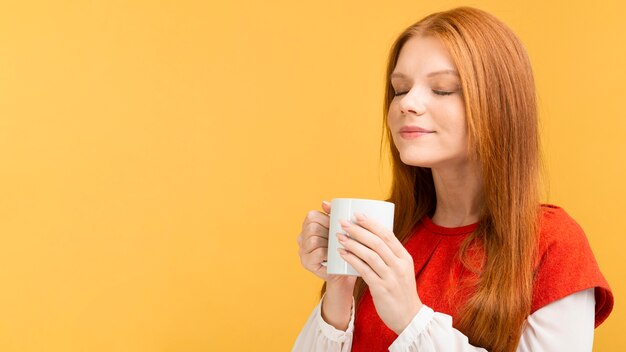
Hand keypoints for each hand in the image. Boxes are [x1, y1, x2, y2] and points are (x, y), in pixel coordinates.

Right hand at [297, 201, 356, 288]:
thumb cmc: (343, 247)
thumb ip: (333, 214)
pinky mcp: (306, 263)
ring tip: (338, 246)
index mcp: (307, 226)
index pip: (312, 216)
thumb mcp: (340, 228)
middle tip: (340, 237)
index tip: (337, 225)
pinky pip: (317, 253)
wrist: (345, 272)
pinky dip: (327, 253)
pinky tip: (334, 254)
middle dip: (328, 231)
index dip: (326, 219)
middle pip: (312, 227)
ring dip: (328, 242)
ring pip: (314, 240)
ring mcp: (302, 251)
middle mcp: (301, 238)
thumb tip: (323, 203)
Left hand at [337, 213, 421, 333]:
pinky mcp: (381, 289)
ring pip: (370, 255)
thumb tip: (370, 237)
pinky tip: (342, 254)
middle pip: (377, 242)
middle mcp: (399, 265)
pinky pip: (364, 271)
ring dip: (353, 244)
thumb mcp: (401, 269)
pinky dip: (352, 260)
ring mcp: (391, 277)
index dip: (371, 223)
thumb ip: (389, 255)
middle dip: (358, 230)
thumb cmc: (400, 290)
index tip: (357, 214)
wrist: (408, 317)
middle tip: (343, 223)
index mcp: (404, 257)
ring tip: (339, 237)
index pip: (388, 235)